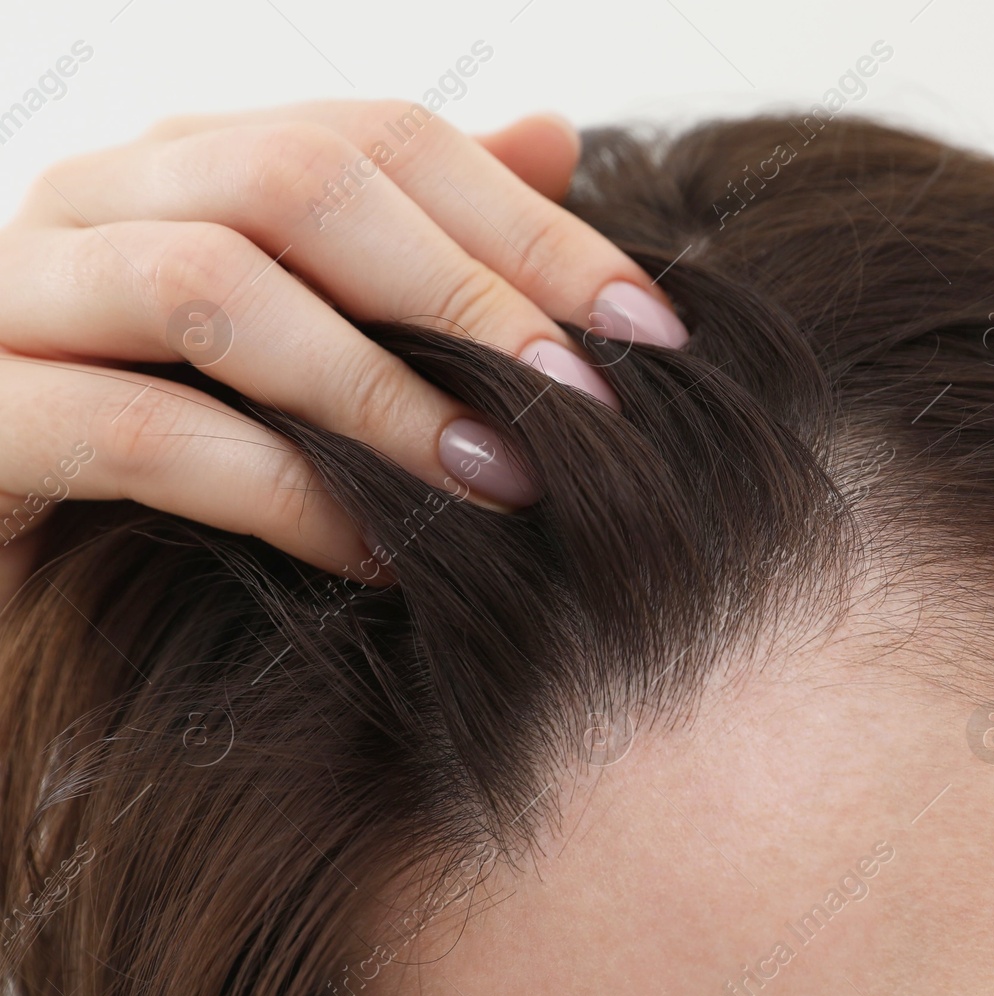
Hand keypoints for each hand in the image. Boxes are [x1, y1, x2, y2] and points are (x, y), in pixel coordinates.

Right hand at [0, 102, 686, 606]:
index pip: (384, 140)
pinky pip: (134, 433)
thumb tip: (555, 135)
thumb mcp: (314, 339)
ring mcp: (13, 298)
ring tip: (504, 480)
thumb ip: (414, 238)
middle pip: (302, 179)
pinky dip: (283, 493)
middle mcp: (97, 198)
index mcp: (190, 161)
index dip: (533, 229)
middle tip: (587, 405)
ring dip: (384, 390)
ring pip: (211, 283)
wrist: (25, 584)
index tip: (652, 332)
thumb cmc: (187, 452)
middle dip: (471, 296)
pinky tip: (384, 555)